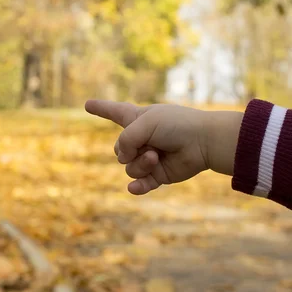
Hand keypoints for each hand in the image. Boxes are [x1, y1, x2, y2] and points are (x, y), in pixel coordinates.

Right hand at [85, 100, 242, 194]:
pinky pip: (139, 184)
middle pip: (118, 149)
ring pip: (129, 167)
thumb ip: (126, 139)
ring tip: (156, 157)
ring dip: (140, 164)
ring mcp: (149, 158)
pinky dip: (137, 186)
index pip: (115, 112)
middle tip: (147, 146)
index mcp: (138, 119)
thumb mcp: (145, 122)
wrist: (203, 142)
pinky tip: (136, 187)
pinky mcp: (158, 175)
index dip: (101, 108)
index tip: (88, 104)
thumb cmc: (177, 125)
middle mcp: (142, 138)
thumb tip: (123, 160)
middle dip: (127, 149)